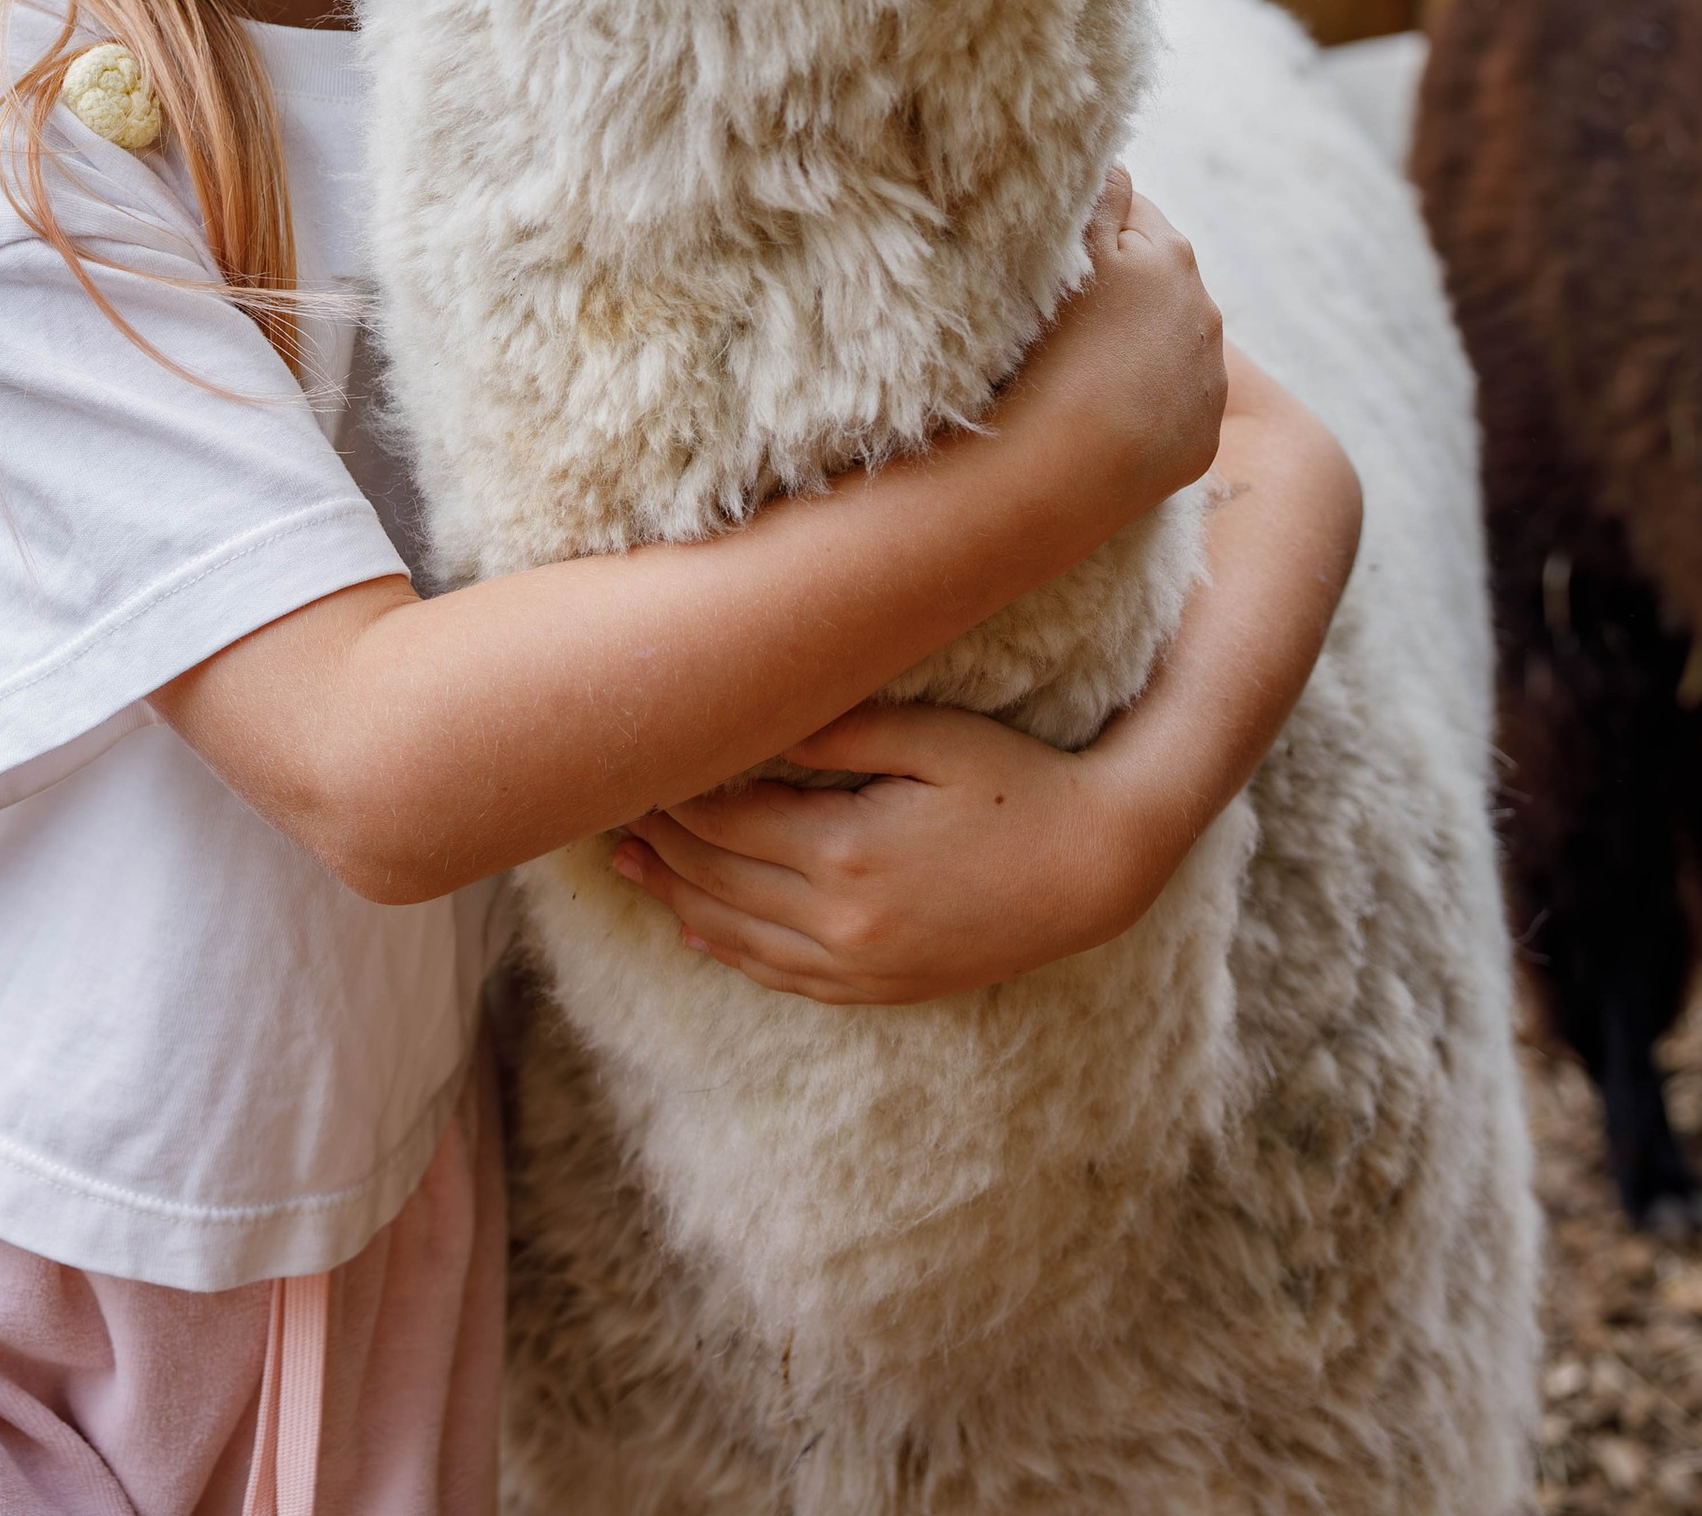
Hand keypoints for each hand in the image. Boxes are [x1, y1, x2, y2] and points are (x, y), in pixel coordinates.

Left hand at [611, 345, 1363, 1006]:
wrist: (1096, 869)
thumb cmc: (1018, 785)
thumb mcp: (931, 737)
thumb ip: (840, 732)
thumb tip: (758, 714)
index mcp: (843, 851)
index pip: (724, 821)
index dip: (671, 790)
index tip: (632, 756)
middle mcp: (839, 920)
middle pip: (716, 879)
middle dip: (659, 839)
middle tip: (604, 803)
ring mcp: (859, 964)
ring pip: (737, 934)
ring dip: (676, 897)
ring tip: (627, 865)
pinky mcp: (880, 987)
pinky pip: (780, 976)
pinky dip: (729, 950)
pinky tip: (699, 929)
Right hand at [991, 168, 1225, 529]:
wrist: (1069, 466)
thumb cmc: (1055, 347)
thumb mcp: (1071, 254)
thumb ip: (1100, 198)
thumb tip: (1118, 162)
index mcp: (1172, 255)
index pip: (1133, 212)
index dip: (1092, 229)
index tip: (1055, 257)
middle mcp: (1205, 311)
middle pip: (1157, 278)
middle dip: (1121, 286)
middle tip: (1063, 314)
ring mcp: (1209, 378)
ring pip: (1169, 341)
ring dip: (1137, 344)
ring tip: (1082, 368)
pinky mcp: (1202, 436)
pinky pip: (1174, 403)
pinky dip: (1148, 401)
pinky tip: (1105, 414)